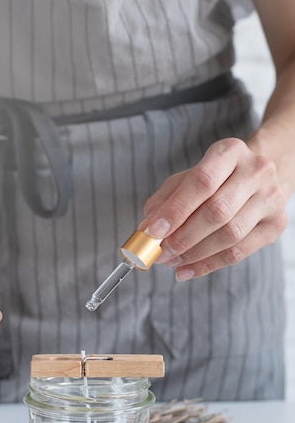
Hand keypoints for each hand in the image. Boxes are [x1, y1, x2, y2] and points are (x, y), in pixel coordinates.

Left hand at [140, 137, 288, 279]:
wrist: (256, 179)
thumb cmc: (215, 179)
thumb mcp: (186, 179)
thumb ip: (164, 200)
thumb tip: (147, 229)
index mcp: (230, 151)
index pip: (202, 181)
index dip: (176, 209)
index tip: (153, 232)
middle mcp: (256, 171)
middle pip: (217, 211)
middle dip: (183, 237)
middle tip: (159, 253)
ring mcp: (271, 198)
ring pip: (230, 235)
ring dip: (194, 254)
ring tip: (170, 262)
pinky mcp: (276, 224)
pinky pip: (239, 252)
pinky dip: (208, 265)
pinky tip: (186, 270)